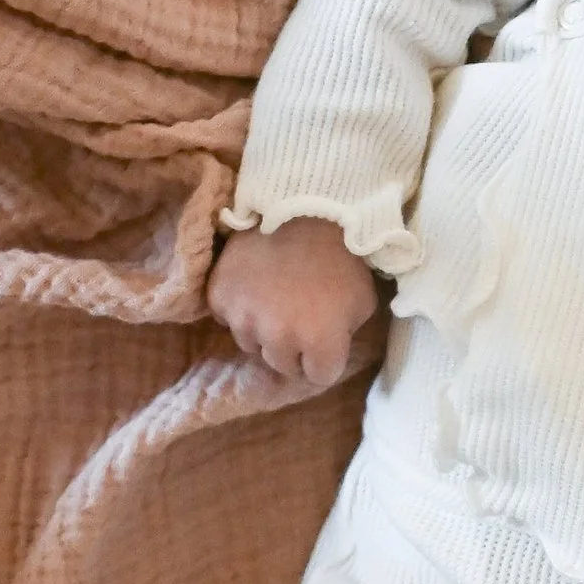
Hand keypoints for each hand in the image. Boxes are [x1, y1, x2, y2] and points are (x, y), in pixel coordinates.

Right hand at [206, 216, 380, 390]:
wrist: (304, 207)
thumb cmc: (343, 257)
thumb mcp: (363, 302)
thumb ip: (346, 333)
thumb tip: (330, 345)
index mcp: (319, 344)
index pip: (319, 376)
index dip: (325, 359)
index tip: (326, 340)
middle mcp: (278, 340)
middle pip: (282, 365)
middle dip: (293, 349)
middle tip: (299, 320)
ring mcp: (243, 319)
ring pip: (251, 344)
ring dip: (263, 330)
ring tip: (275, 301)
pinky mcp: (220, 297)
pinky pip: (228, 317)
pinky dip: (238, 306)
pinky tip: (254, 286)